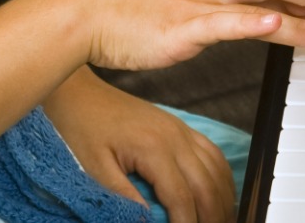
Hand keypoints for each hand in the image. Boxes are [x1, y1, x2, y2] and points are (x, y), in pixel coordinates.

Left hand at [46, 71, 234, 222]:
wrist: (82, 94)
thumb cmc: (83, 130)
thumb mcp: (94, 167)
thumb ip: (122, 195)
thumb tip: (145, 221)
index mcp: (154, 148)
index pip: (181, 196)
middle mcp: (176, 137)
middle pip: (206, 184)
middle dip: (213, 215)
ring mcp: (182, 130)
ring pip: (216, 168)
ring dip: (222, 198)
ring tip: (221, 219)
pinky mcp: (181, 127)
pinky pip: (213, 152)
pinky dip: (221, 176)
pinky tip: (220, 192)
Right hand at [67, 0, 304, 71]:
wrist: (79, 14)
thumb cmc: (119, 16)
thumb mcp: (172, 9)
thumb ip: (203, 14)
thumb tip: (229, 23)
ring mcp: (198, 5)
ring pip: (263, 0)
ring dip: (302, 15)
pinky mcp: (182, 26)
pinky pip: (225, 22)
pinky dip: (254, 21)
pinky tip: (277, 23)